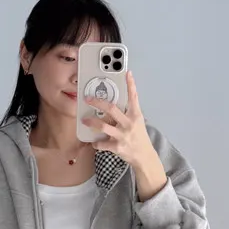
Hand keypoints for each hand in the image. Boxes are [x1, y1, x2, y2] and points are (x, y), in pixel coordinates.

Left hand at [83, 71, 167, 200]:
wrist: (144, 156)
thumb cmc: (139, 137)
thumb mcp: (137, 122)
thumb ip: (127, 113)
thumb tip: (111, 105)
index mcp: (136, 115)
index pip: (134, 97)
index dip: (130, 84)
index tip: (127, 73)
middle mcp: (129, 123)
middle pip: (111, 109)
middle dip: (97, 102)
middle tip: (87, 98)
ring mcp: (123, 135)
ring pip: (103, 126)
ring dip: (92, 122)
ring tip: (84, 120)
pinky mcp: (117, 147)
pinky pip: (102, 144)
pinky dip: (96, 143)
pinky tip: (93, 143)